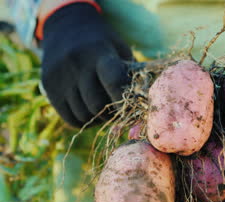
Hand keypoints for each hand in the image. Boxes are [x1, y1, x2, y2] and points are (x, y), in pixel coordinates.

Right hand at [40, 3, 132, 126]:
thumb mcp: (120, 49)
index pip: (113, 81)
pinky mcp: (48, 87)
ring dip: (98, 119)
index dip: (124, 99)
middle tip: (118, 111)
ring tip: (104, 110)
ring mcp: (60, 76)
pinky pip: (69, 118)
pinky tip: (90, 111)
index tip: (130, 106)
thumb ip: (130, 74)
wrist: (66, 26)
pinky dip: (83, 121)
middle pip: (96, 105)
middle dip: (111, 114)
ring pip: (83, 115)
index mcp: (99, 52)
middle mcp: (76, 64)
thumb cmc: (103, 43)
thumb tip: (144, 105)